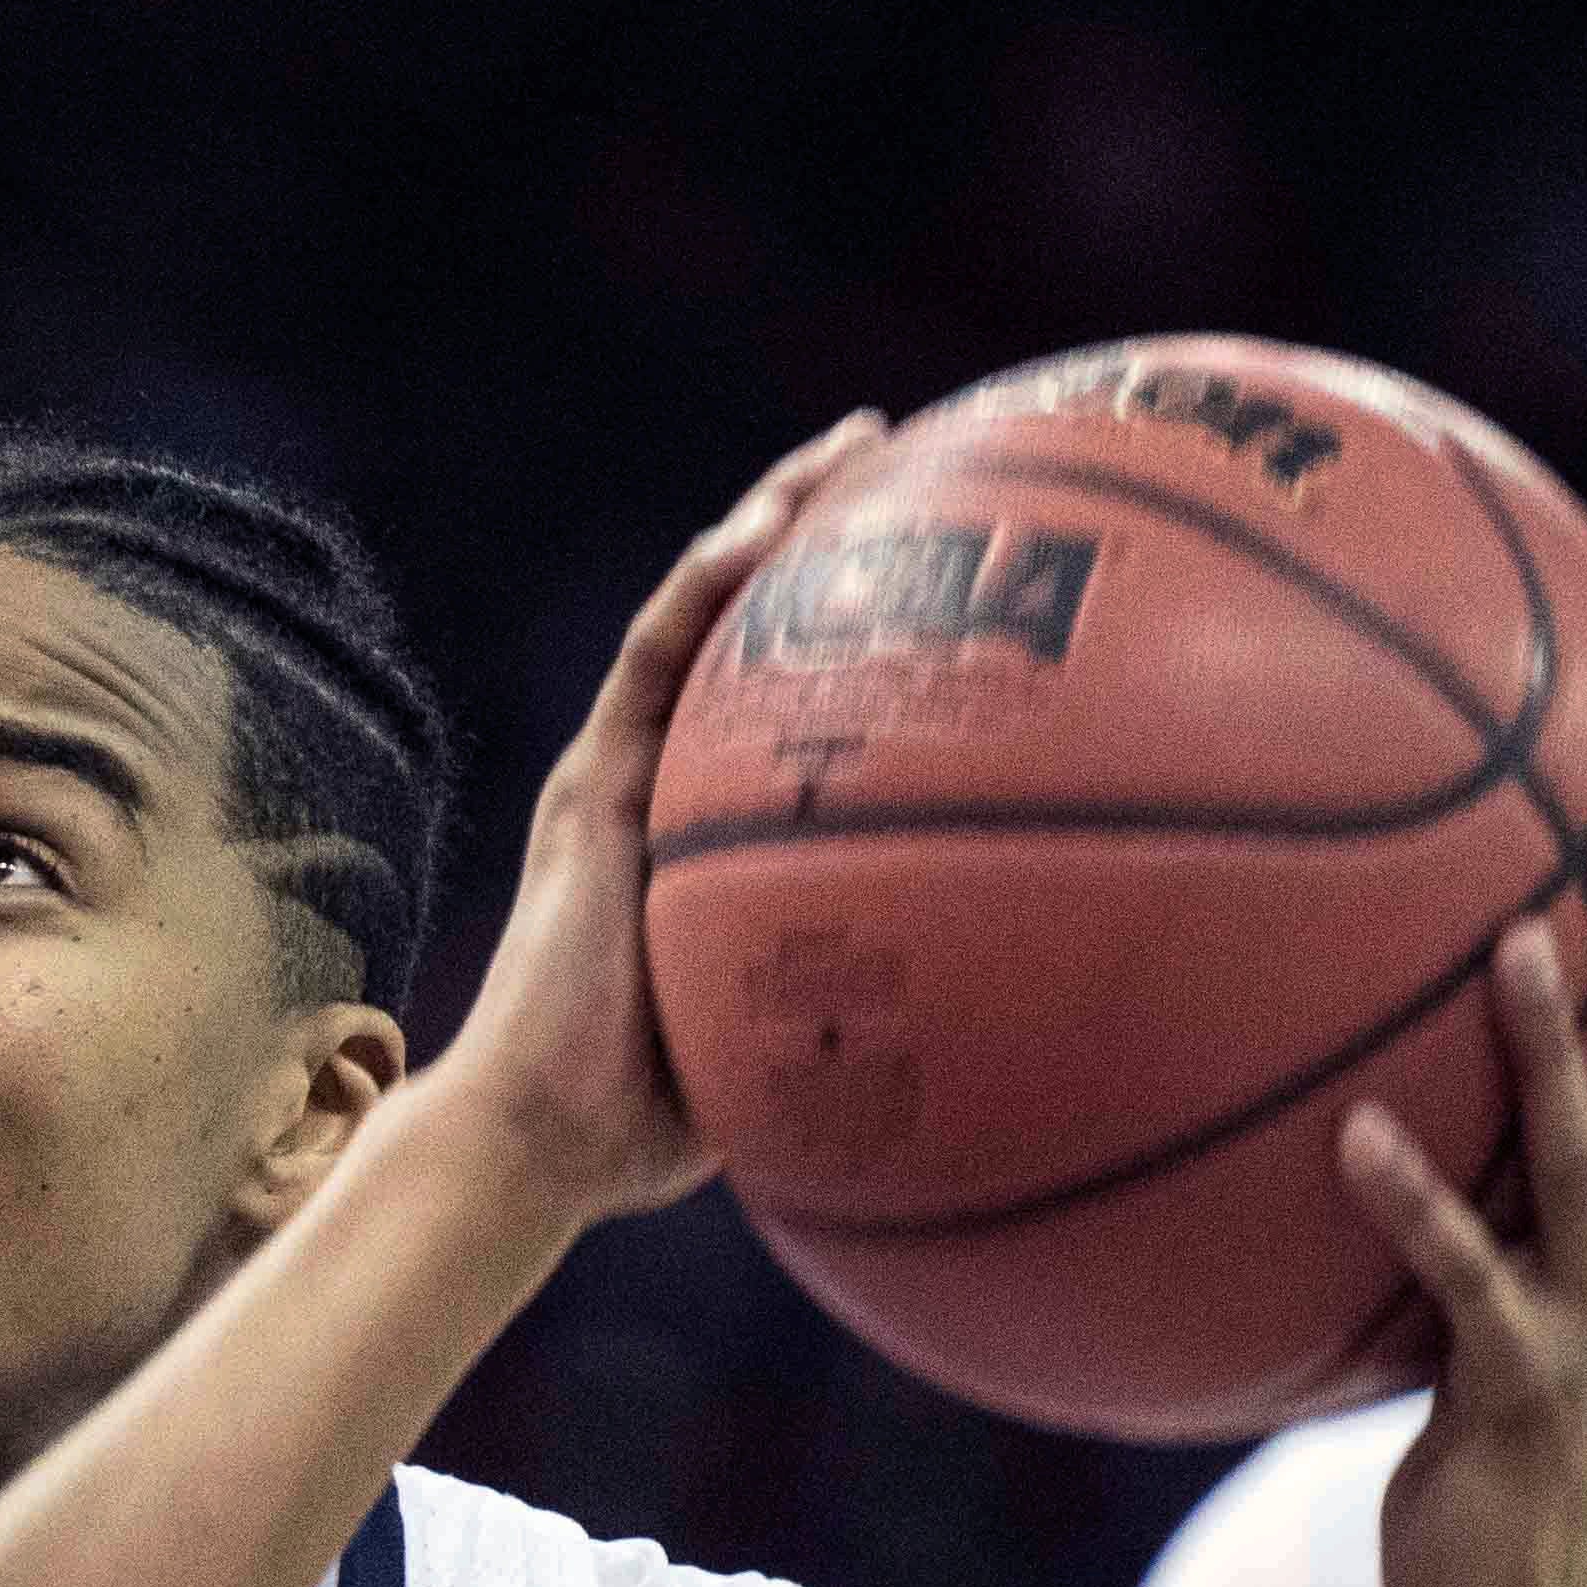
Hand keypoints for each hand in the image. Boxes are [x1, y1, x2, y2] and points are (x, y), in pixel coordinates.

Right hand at [378, 416, 892, 1230]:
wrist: (545, 1136)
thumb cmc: (666, 1119)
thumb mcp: (816, 1037)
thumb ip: (899, 995)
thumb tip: (1042, 1010)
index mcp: (720, 827)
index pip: (798, 695)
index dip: (871, 620)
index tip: (964, 564)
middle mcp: (671, 780)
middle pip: (756, 626)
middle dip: (832, 531)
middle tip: (920, 458)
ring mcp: (624, 773)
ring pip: (703, 610)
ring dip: (772, 519)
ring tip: (852, 450)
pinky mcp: (591, 782)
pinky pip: (653, 657)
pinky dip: (705, 582)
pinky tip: (766, 526)